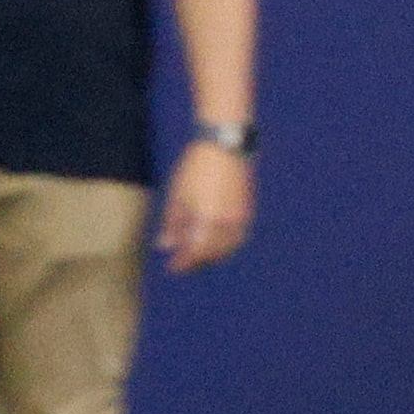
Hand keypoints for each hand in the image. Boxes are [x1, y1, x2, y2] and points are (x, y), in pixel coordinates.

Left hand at [157, 140, 253, 273]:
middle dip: (197, 261)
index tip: (172, 267)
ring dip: (212, 255)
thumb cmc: (196, 168)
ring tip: (197, 256)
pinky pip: (237, 238)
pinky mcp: (248, 212)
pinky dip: (225, 246)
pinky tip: (215, 243)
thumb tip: (165, 246)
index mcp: (208, 220)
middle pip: (212, 253)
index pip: (195, 252)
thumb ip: (172, 223)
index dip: (183, 262)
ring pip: (227, 248)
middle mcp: (227, 224)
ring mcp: (241, 219)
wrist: (225, 147)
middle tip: (183, 263)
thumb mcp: (178, 194)